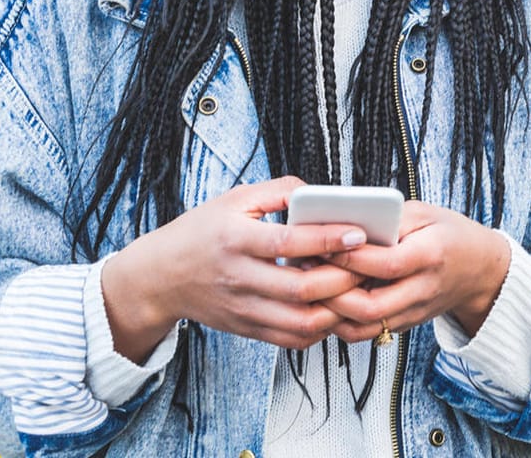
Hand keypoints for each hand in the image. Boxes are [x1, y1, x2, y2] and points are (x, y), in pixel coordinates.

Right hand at [101, 176, 369, 359]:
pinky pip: (292, 339)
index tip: (359, 232)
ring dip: (337, 309)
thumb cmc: (202, 232)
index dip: (327, 239)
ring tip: (358, 288)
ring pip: (301, 322)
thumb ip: (280, 190)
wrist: (159, 278)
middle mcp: (239, 278)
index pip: (288, 243)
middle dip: (343, 278)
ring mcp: (244, 309)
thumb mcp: (235, 200)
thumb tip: (322, 192)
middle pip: (301, 289)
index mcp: (236, 241)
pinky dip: (321, 328)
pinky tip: (335, 307)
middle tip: (371, 264)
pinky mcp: (248, 329)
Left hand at [321, 201, 509, 342]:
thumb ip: (389, 219)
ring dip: (330, 312)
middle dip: (331, 292)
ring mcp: (412, 313)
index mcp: (431, 255)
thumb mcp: (425, 213)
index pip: (386, 263)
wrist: (479, 270)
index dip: (351, 257)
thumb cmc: (449, 234)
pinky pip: (365, 332)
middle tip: (305, 271)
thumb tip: (346, 225)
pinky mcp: (402, 325)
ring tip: (309, 289)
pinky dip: (339, 320)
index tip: (322, 244)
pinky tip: (323, 301)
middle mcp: (422, 290)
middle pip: (370, 306)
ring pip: (363, 327)